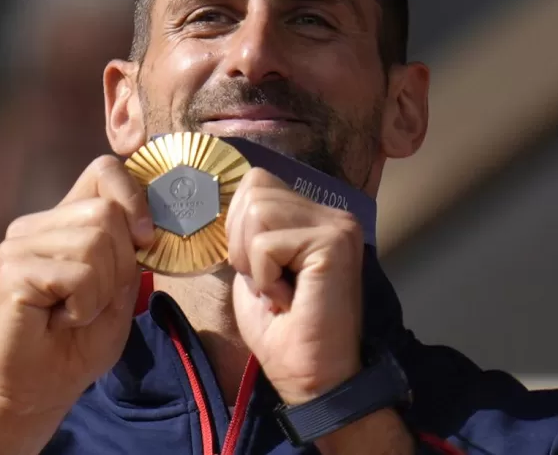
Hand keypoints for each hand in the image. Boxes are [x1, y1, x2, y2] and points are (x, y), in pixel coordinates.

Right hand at [0, 155, 154, 454]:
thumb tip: (147, 219)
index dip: (135, 198)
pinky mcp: (13, 271)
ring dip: (102, 289)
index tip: (145, 241)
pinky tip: (62, 320)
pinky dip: (85, 306)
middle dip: (121, 263)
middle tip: (95, 299)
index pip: (105, 170)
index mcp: (64, 219)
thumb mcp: (122, 288)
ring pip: (96, 241)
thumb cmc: (79, 341)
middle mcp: (36, 224)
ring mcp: (19, 245)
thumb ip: (131, 248)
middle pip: (108, 211)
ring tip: (76, 311)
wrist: (40, 389)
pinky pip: (79, 275)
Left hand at [227, 169, 363, 405]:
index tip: (256, 269)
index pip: (256, 180)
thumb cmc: (280, 330)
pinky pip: (266, 243)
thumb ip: (247, 230)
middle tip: (268, 282)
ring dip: (253, 260)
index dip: (237, 224)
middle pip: (253, 189)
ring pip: (256, 210)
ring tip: (277, 289)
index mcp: (313, 214)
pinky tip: (288, 299)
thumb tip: (220, 196)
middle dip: (242, 242)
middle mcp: (331, 212)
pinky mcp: (334, 243)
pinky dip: (264, 278)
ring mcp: (337, 225)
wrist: (312, 377)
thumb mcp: (252, 268)